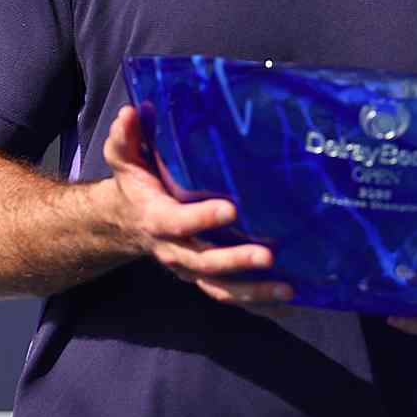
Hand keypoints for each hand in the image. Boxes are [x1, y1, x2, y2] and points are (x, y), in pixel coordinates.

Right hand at [101, 104, 292, 306]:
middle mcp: (174, 250)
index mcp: (156, 219)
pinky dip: (259, 302)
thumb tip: (130, 114)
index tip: (231, 209)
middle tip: (268, 256)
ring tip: (288, 288)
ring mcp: (192, 268)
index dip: (201, 218)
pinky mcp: (206, 277)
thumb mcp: (125, 160)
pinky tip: (291, 301)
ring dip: (253, 291)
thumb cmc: (137, 184)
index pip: (177, 222)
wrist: (127, 222)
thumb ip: (125, 140)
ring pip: (220, 288)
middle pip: (204, 262)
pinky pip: (231, 295)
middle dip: (235, 261)